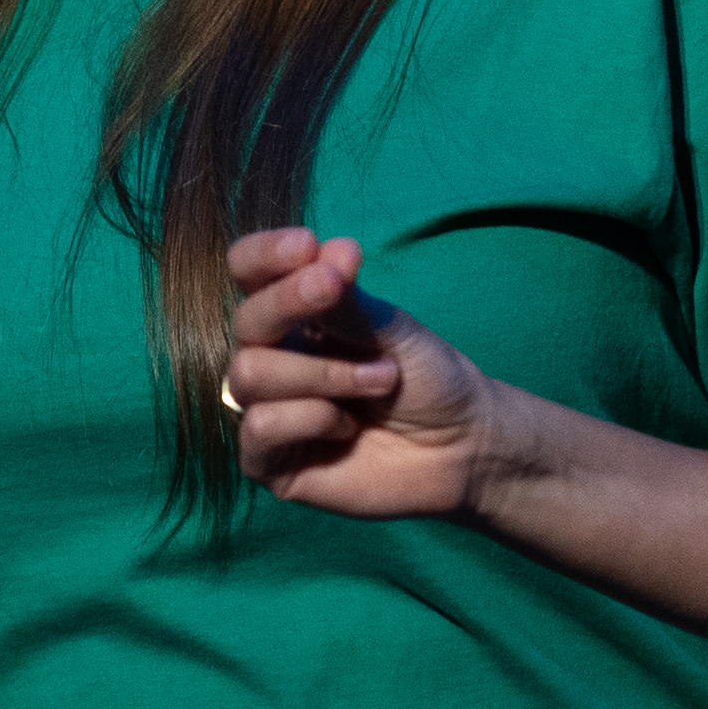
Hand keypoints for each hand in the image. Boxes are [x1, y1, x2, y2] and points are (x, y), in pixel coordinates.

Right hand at [222, 228, 504, 519]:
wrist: (462, 446)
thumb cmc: (426, 379)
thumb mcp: (391, 328)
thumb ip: (347, 300)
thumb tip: (326, 250)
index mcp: (293, 315)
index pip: (247, 272)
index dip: (264, 254)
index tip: (307, 245)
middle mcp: (271, 358)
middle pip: (245, 320)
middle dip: (292, 302)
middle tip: (337, 292)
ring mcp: (267, 410)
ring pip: (249, 373)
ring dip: (324, 373)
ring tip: (381, 380)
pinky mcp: (269, 463)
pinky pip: (260, 427)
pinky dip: (310, 418)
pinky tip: (347, 429)